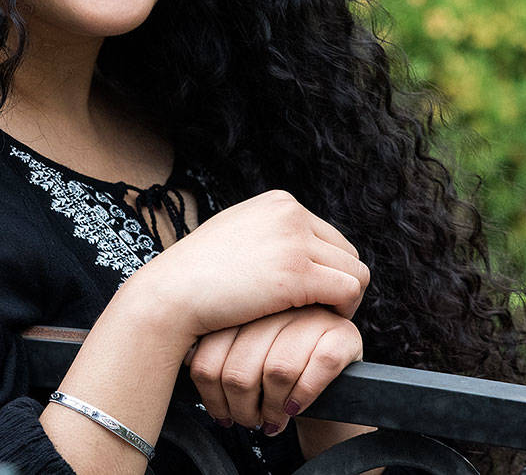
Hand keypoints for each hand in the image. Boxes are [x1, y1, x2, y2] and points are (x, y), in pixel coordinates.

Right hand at [127, 190, 368, 341]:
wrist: (170, 294)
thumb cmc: (196, 275)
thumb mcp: (236, 235)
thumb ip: (268, 235)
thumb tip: (296, 249)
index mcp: (279, 202)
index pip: (328, 236)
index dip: (325, 269)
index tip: (310, 295)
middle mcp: (291, 213)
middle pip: (346, 253)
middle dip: (337, 284)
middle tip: (319, 311)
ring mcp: (295, 241)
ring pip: (354, 272)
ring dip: (343, 300)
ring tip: (320, 319)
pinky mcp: (297, 273)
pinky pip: (348, 291)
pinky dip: (342, 310)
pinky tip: (320, 323)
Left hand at [186, 305, 363, 434]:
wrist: (325, 377)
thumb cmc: (274, 366)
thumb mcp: (237, 354)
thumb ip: (210, 353)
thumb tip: (178, 365)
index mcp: (243, 307)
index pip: (210, 358)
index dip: (213, 397)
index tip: (222, 413)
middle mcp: (278, 306)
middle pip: (240, 370)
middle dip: (242, 409)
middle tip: (248, 421)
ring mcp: (313, 317)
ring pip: (278, 370)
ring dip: (272, 409)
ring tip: (271, 419)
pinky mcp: (343, 334)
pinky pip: (319, 368)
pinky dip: (303, 396)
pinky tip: (295, 407)